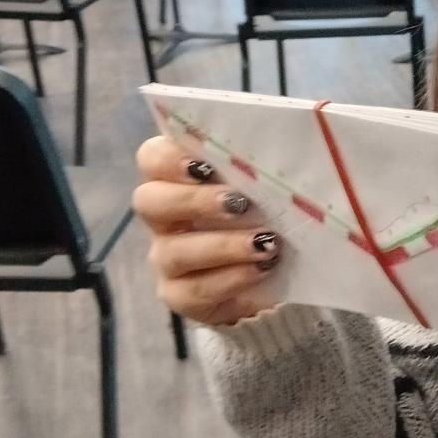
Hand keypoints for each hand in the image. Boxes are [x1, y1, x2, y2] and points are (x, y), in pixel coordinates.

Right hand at [133, 136, 280, 326]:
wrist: (275, 274)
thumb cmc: (268, 212)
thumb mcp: (266, 184)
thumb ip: (261, 164)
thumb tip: (288, 142)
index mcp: (177, 178)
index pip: (152, 158)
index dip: (168, 159)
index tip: (204, 165)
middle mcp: (163, 217)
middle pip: (149, 201)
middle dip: (193, 200)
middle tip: (238, 203)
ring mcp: (167, 257)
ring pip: (173, 251)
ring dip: (223, 245)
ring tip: (265, 242)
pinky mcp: (179, 295)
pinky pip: (193, 291)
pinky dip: (231, 278)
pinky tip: (260, 269)